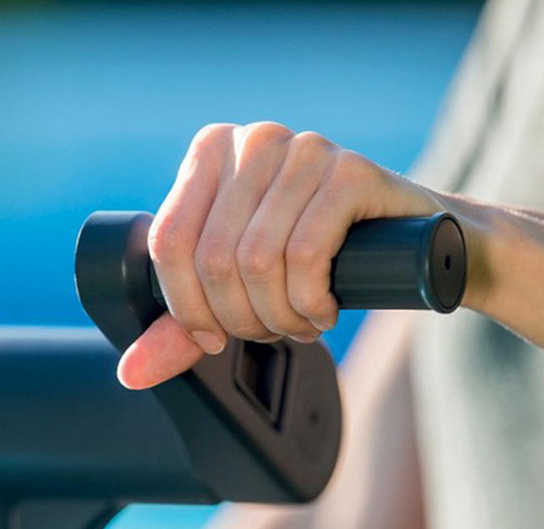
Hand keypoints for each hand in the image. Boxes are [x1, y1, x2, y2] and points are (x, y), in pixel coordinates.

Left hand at [117, 122, 443, 388]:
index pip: (167, 242)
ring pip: (257, 260)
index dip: (185, 307)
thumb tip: (130, 372)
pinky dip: (309, 303)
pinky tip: (324, 309)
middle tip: (269, 332)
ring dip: (278, 316)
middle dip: (239, 318)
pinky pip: (305, 254)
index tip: (213, 336)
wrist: (414, 245)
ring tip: (300, 323)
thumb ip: (182, 328)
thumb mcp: (238, 292)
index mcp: (209, 153)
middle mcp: (252, 141)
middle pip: (212, 258)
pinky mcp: (349, 170)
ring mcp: (302, 150)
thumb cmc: (317, 262)